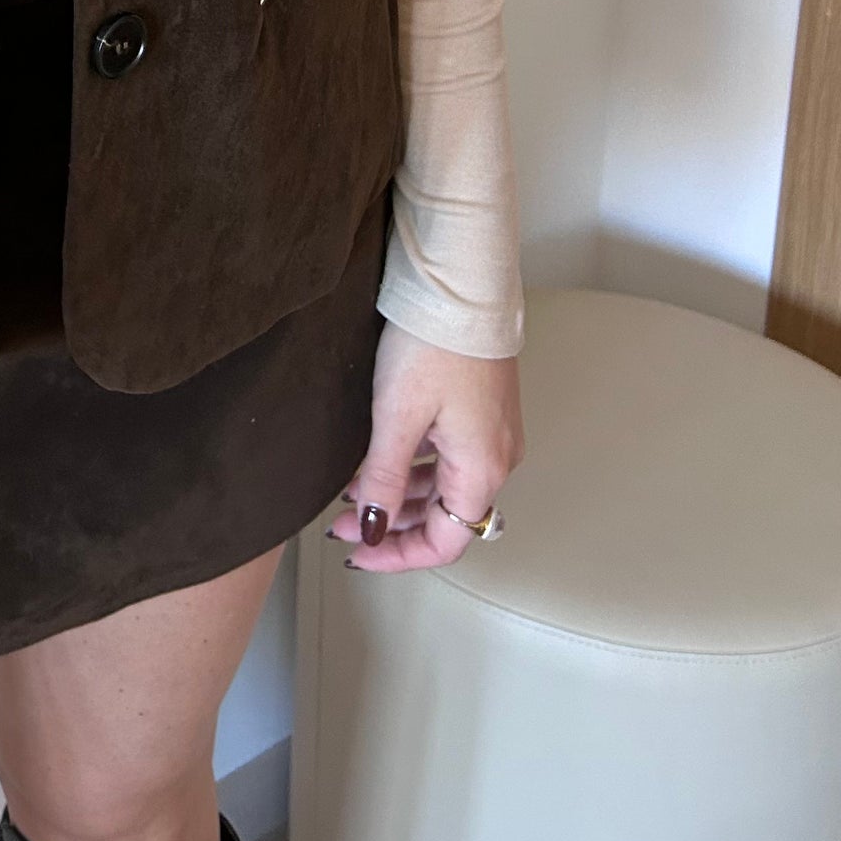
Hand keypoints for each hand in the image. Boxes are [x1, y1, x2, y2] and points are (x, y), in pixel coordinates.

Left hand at [331, 320, 524, 572]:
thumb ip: (383, 478)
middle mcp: (497, 458)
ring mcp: (492, 433)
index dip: (400, 554)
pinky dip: (413, 467)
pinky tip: (379, 459)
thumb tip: (374, 528)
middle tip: (343, 523)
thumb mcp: (396, 416)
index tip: (360, 552)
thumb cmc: (434, 344)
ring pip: (443, 486)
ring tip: (352, 491)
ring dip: (399, 495)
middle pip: (444, 516)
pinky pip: (448, 457)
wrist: (461, 286)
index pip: (446, 541)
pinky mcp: (482, 410)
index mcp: (482, 469)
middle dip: (392, 524)